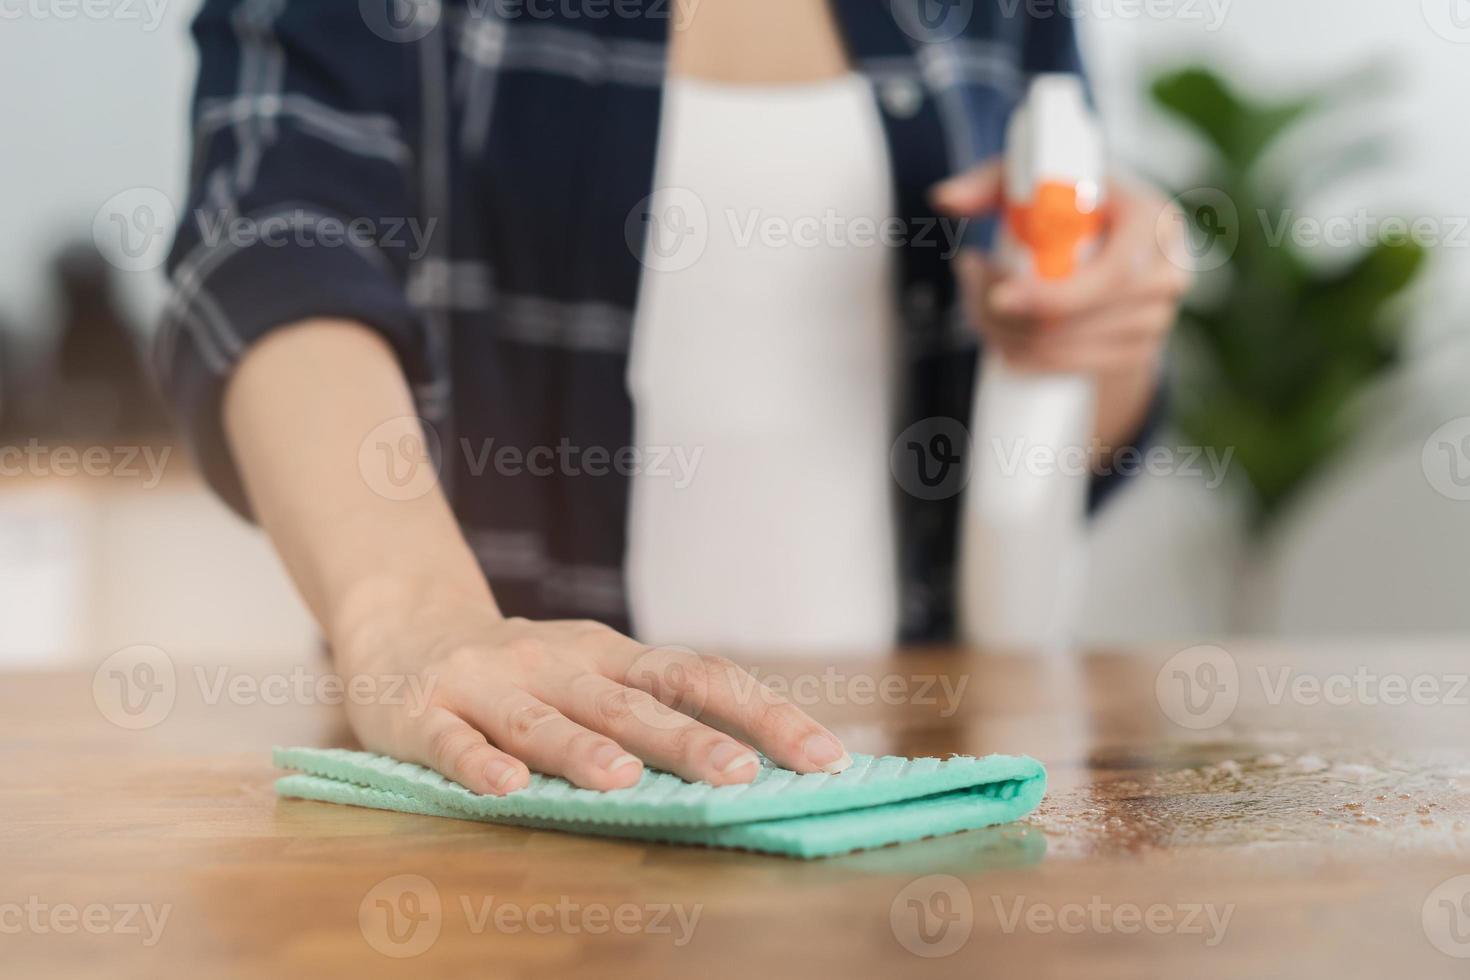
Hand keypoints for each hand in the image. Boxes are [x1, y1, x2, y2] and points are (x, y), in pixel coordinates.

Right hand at [331, 579, 852, 795]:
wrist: (403, 627)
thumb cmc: (521, 670)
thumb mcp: (592, 672)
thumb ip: (650, 707)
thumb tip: (754, 761)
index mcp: (611, 654)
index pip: (700, 675)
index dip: (763, 713)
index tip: (824, 756)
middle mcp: (559, 661)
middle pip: (631, 701)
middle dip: (688, 739)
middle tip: (741, 775)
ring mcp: (491, 683)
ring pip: (543, 720)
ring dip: (583, 749)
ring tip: (624, 778)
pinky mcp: (425, 712)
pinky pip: (454, 741)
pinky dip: (479, 763)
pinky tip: (505, 788)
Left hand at [932, 160, 1190, 374]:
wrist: (1111, 244)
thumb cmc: (1069, 202)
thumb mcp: (1032, 181)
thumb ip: (987, 182)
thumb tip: (943, 199)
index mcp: (1154, 221)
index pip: (1114, 274)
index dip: (1054, 295)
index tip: (1000, 296)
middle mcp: (1167, 273)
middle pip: (1083, 320)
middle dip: (1014, 315)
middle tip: (973, 286)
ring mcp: (1156, 320)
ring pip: (1068, 349)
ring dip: (1009, 333)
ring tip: (981, 299)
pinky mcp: (1137, 354)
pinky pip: (1069, 369)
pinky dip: (1025, 357)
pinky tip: (1002, 334)